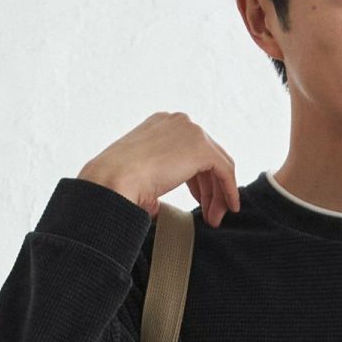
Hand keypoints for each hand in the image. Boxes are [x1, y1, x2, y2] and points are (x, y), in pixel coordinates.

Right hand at [78, 111, 239, 227]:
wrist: (112, 181)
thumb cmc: (117, 184)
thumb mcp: (141, 177)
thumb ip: (157, 181)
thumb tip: (158, 204)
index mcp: (160, 125)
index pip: (190, 151)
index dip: (198, 179)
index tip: (200, 201)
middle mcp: (177, 122)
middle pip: (206, 157)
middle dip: (210, 189)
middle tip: (210, 215)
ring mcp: (190, 131)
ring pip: (217, 165)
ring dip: (218, 194)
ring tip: (214, 218)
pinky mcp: (201, 146)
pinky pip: (225, 170)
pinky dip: (229, 190)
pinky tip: (229, 207)